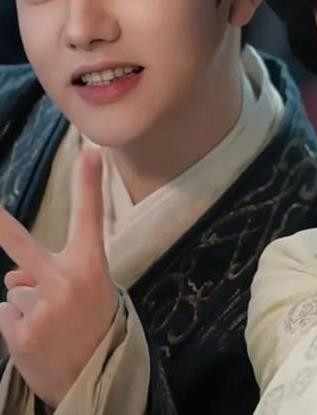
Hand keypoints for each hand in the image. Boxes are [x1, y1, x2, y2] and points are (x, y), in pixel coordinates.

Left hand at [0, 147, 117, 407]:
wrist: (95, 377)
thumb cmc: (94, 322)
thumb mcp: (89, 290)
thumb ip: (52, 273)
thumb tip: (10, 277)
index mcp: (91, 265)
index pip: (90, 216)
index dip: (88, 183)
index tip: (90, 152)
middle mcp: (65, 282)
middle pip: (22, 246)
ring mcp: (41, 309)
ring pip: (14, 290)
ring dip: (26, 305)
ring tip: (52, 325)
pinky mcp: (20, 334)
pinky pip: (6, 314)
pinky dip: (17, 325)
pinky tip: (38, 339)